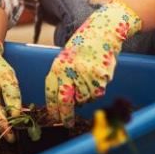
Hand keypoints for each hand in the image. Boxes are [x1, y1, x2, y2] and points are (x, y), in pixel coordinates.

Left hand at [45, 0, 141, 126]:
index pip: (51, 92)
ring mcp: (85, 75)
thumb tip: (64, 100)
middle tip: (67, 122)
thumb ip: (64, 75)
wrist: (103, 30)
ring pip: (84, 99)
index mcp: (59, 65)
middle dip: (65, 115)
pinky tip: (97, 77)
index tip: (54, 116)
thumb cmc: (85, 43)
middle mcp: (70, 71)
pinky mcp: (100, 77)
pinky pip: (97, 93)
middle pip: (65, 101)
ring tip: (88, 81)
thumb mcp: (67, 56)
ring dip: (85, 97)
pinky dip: (97, 90)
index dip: (52, 107)